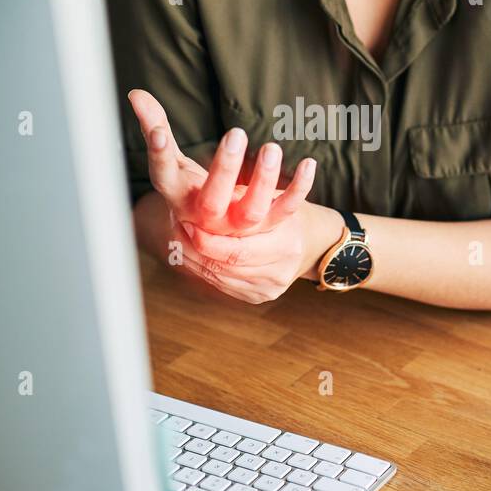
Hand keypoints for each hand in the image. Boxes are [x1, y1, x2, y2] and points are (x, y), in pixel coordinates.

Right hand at [127, 89, 319, 299]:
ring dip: (263, 180)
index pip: (164, 176)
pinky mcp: (266, 227)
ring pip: (252, 211)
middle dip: (224, 168)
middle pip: (213, 200)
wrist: (214, 241)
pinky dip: (299, 188)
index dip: (159, 156)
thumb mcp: (175, 162)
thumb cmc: (192, 190)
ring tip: (270, 147)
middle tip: (235, 133)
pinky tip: (309, 163)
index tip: (158, 133)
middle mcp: (208, 218)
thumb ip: (156, 127)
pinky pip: (285, 210)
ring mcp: (238, 226)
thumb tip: (135, 94)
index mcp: (180, 197)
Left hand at [181, 200, 344, 303]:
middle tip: (176, 229)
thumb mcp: (273, 197)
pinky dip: (203, 270)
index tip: (186, 221)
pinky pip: (224, 285)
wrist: (314, 242)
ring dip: (194, 259)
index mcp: (286, 245)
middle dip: (195, 249)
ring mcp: (269, 289)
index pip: (237, 250)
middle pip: (226, 265)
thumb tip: (205, 194)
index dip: (207, 239)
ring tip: (177, 238)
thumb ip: (245, 199)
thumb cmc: (289, 211)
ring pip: (220, 278)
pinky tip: (190, 254)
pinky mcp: (259, 297)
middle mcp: (279, 272)